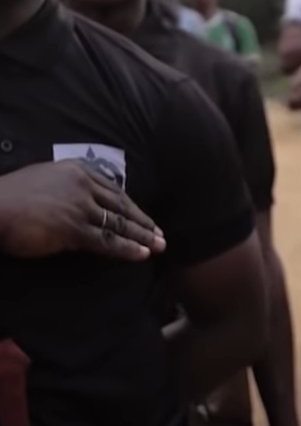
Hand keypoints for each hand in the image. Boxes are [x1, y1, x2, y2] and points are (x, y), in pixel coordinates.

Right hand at [0, 161, 164, 260]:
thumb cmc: (10, 197)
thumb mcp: (45, 181)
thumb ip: (68, 188)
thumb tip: (84, 204)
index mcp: (77, 170)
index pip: (114, 190)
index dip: (132, 206)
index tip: (145, 217)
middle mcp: (83, 185)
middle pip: (121, 206)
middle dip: (143, 222)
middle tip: (161, 234)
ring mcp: (79, 206)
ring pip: (118, 224)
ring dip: (142, 236)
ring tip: (159, 246)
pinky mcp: (72, 228)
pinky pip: (106, 241)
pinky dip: (126, 249)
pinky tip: (141, 254)